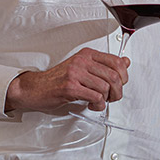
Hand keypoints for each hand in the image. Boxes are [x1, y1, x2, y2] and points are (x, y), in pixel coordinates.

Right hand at [5, 48, 129, 112]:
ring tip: (99, 101)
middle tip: (113, 97)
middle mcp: (82, 61)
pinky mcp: (70, 87)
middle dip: (118, 91)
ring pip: (105, 87)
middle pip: (113, 76)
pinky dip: (98, 104)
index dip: (123, 75)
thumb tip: (125, 62)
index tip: (120, 84)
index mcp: (86, 55)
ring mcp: (75, 73)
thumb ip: (104, 66)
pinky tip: (93, 105)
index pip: (116, 61)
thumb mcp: (83, 68)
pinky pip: (95, 96)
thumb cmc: (57, 80)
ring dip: (107, 99)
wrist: (34, 88)